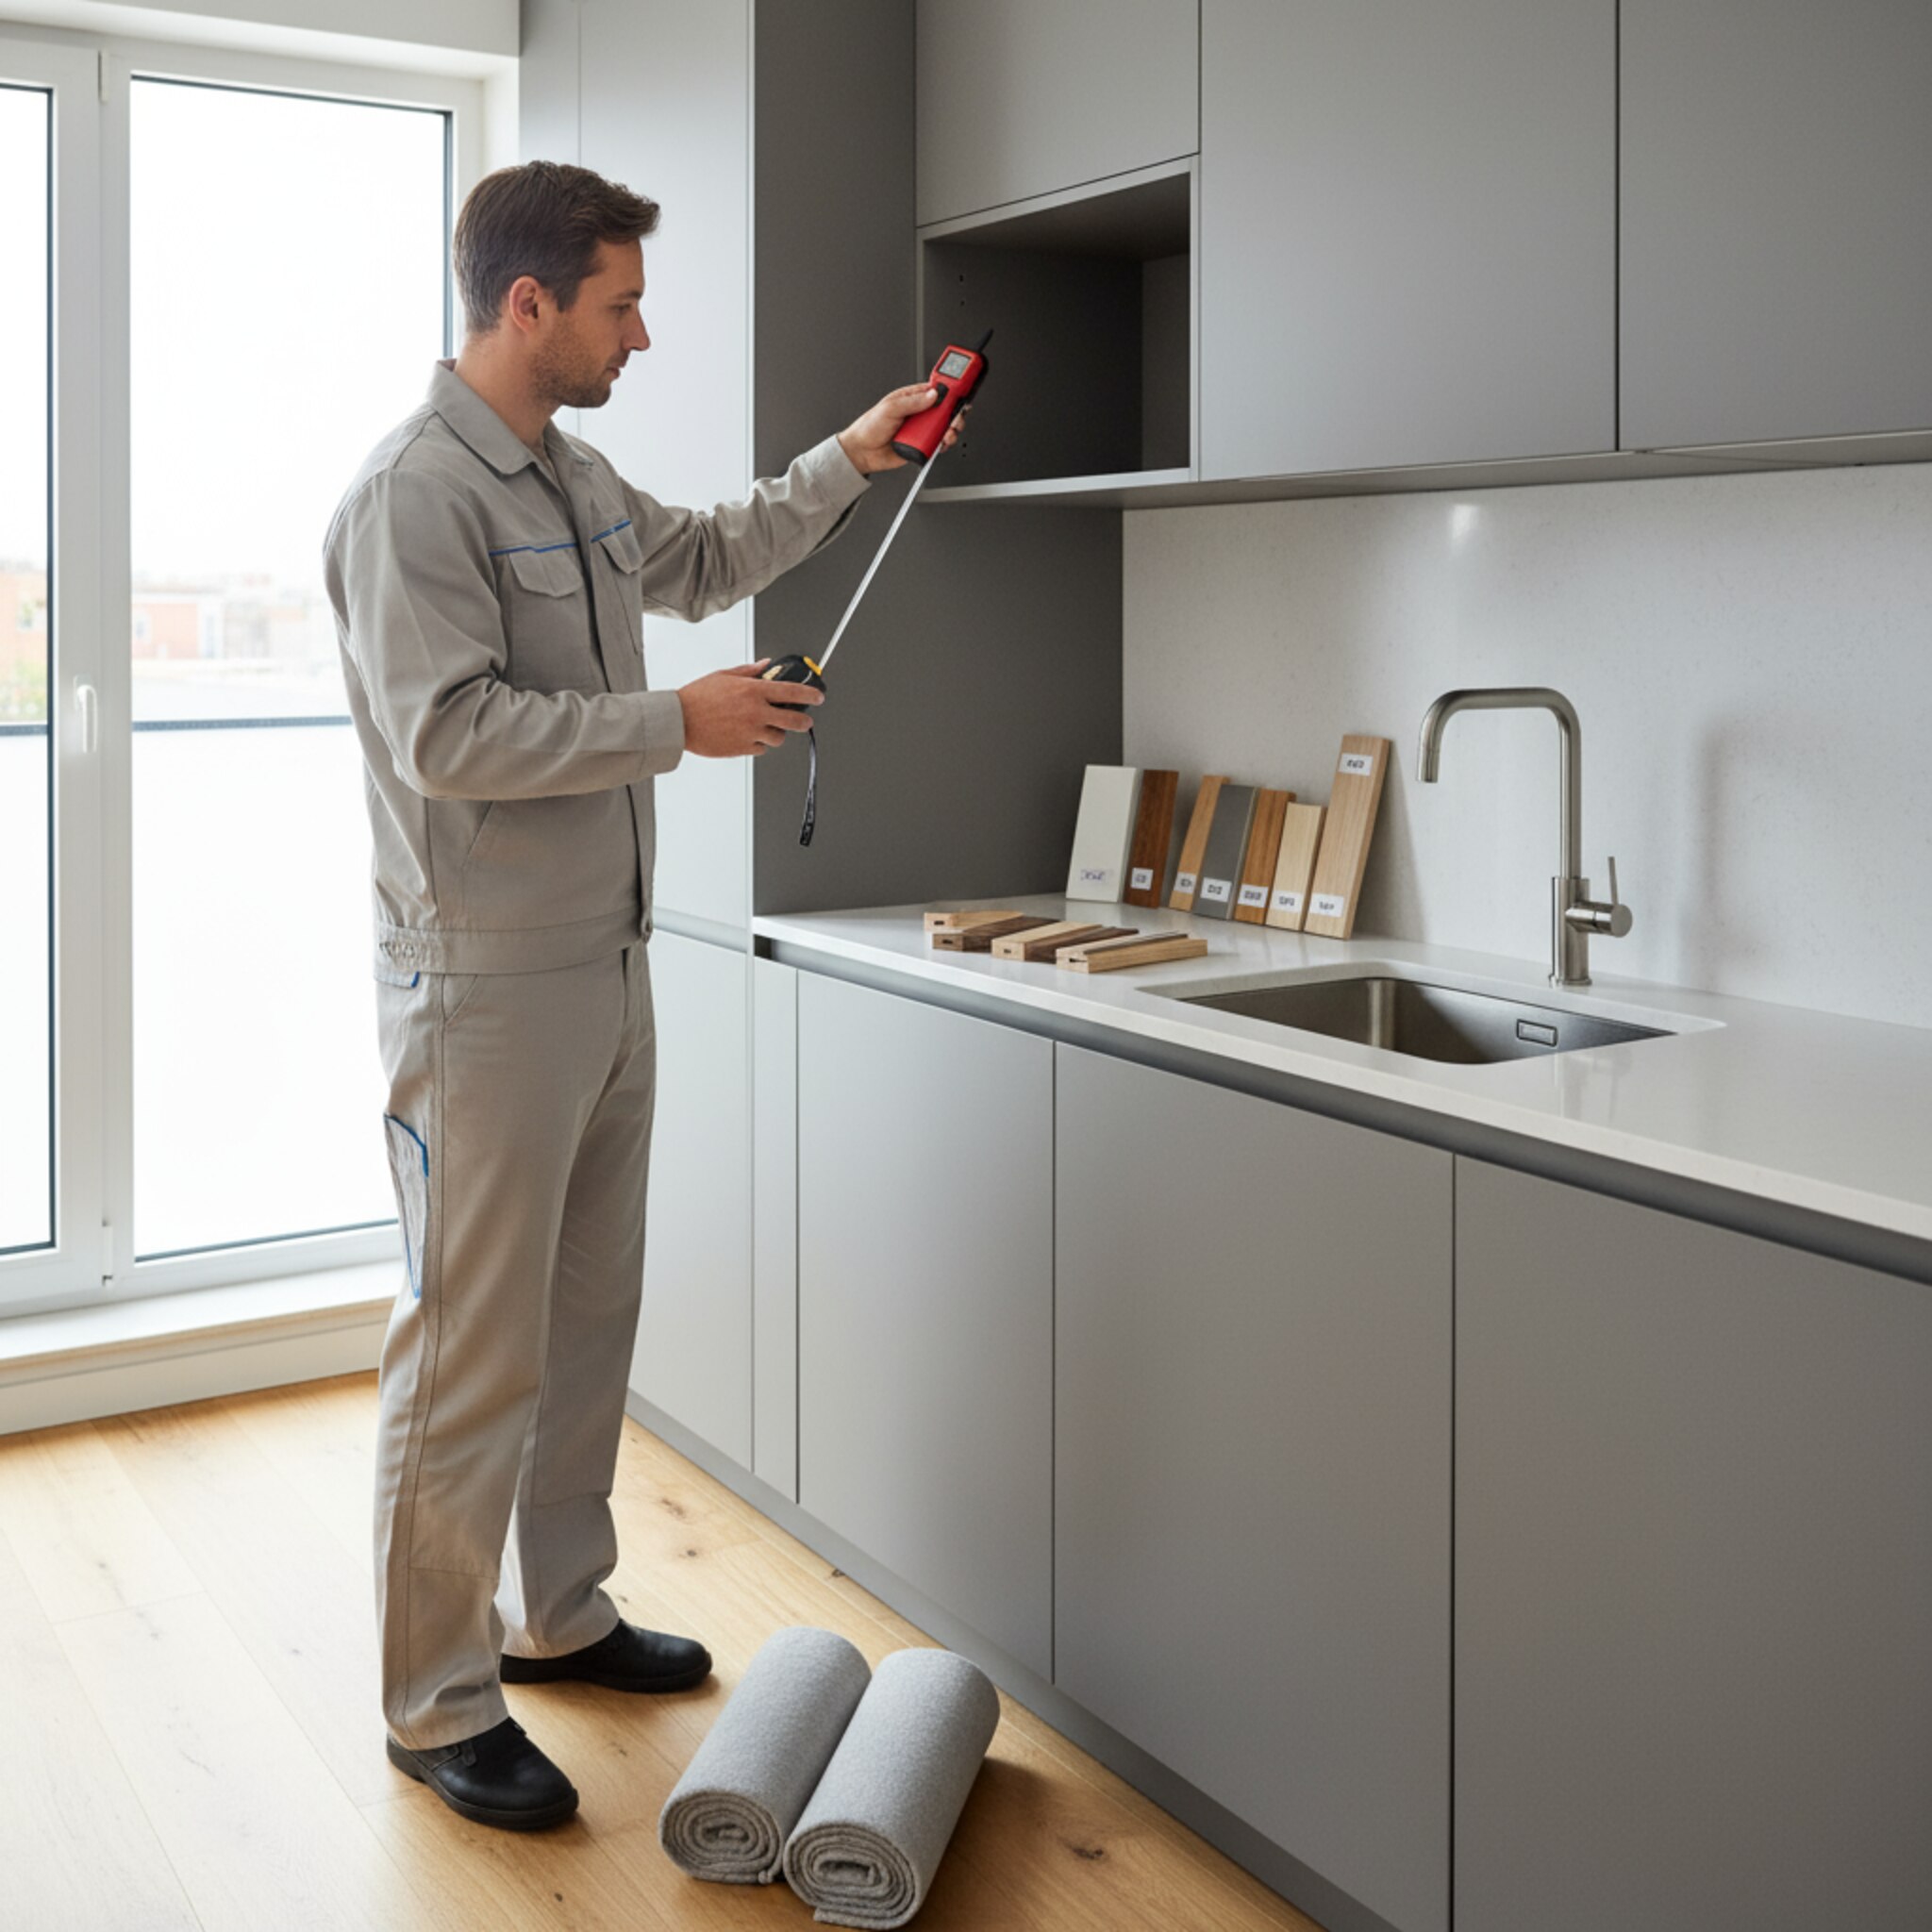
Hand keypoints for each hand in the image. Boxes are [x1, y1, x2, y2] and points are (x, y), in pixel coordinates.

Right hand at [677, 659, 824, 758]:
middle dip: (804, 721)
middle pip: (795, 721)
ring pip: (778, 738)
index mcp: (753, 691)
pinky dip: (758, 744)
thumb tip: (766, 665)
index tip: (818, 697)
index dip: (810, 694)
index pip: (792, 692)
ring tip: (764, 727)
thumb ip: (749, 671)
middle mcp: (756, 712)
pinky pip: (761, 749)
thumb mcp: (724, 676)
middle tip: (805, 721)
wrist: (679, 721)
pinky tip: (746, 735)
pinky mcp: (743, 748)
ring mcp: (751, 732)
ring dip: (776, 733)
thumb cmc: (697, 698)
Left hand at [836, 382, 969, 475]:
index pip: (936, 389)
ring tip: (948, 433)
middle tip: (956, 416)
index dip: (949, 388)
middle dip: (955, 412)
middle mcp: (919, 413)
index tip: (960, 389)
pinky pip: (938, 444)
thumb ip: (912, 402)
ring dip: (951, 430)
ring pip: (945, 427)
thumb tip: (932, 395)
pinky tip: (941, 443)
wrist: (862, 452)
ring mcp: (921, 429)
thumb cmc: (870, 426)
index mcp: (912, 397)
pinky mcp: (922, 445)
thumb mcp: (890, 408)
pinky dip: (943, 444)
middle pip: (945, 409)